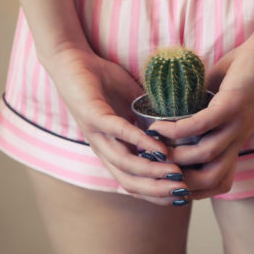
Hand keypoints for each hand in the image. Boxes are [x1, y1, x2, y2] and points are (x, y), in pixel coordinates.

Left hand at [44, 47, 189, 205]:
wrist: (71, 58)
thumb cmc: (101, 80)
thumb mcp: (132, 104)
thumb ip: (149, 118)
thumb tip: (177, 126)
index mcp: (111, 147)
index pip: (133, 181)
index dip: (156, 192)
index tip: (181, 194)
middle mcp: (102, 147)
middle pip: (128, 181)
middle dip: (156, 189)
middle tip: (182, 191)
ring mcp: (96, 133)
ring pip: (123, 162)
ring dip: (151, 170)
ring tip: (174, 172)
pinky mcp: (92, 115)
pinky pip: (117, 131)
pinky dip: (138, 140)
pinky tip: (156, 145)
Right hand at [147, 34, 253, 198]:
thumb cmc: (241, 75)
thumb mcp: (217, 103)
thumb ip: (198, 114)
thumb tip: (169, 117)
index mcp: (234, 143)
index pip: (219, 184)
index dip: (193, 191)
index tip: (165, 181)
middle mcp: (237, 139)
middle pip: (212, 179)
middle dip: (180, 180)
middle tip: (153, 169)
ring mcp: (236, 124)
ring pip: (205, 155)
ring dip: (175, 155)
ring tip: (152, 146)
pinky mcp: (232, 105)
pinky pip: (202, 125)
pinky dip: (177, 129)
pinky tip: (159, 125)